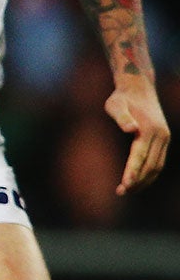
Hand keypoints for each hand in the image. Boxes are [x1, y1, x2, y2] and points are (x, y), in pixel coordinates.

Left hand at [106, 78, 169, 193]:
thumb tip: (131, 129)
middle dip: (137, 180)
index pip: (141, 155)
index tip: (126, 184)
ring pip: (158, 166)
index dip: (133, 171)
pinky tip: (137, 181)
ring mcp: (164, 138)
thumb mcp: (115, 104)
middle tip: (120, 191)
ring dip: (144, 180)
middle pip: (151, 165)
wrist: (139, 87)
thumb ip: (121, 117)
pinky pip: (159, 161)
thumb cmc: (122, 97)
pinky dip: (150, 173)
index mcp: (149, 129)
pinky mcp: (164, 139)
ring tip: (126, 190)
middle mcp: (160, 135)